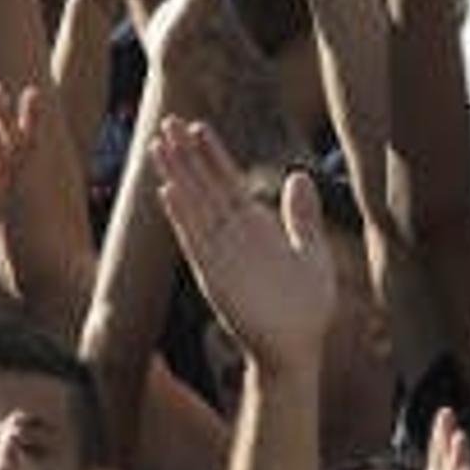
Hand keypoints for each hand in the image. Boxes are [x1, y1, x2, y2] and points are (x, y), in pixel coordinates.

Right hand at [156, 120, 337, 367]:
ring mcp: (220, 254)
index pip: (228, 181)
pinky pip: (194, 241)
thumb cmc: (306, 306)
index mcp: (255, 226)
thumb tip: (299, 174)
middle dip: (186, 155)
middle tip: (167, 121)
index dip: (213, 154)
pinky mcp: (214, 276)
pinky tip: (167, 191)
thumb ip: (302, 216)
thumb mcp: (311, 251)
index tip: (198, 125)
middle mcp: (232, 236)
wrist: (298, 348)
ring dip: (176, 176)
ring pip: (193, 207)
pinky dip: (181, 216)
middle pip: (204, 186)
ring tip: (158, 146)